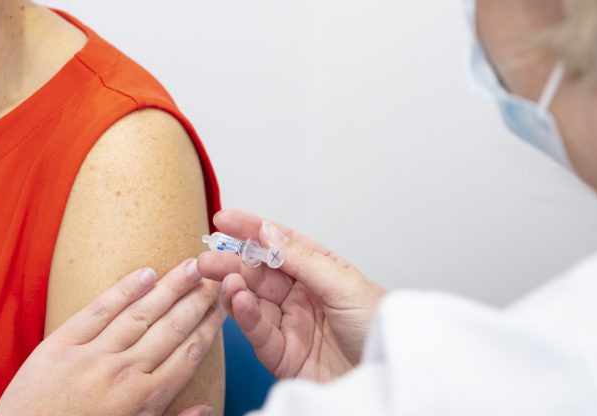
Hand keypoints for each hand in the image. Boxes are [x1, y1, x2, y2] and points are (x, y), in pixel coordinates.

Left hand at [0, 260, 223, 415]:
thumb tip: (207, 408)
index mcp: (144, 401)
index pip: (188, 355)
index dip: (209, 328)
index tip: (225, 306)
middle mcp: (123, 373)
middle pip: (170, 329)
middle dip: (197, 301)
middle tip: (218, 275)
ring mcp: (92, 356)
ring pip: (140, 314)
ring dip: (170, 288)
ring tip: (191, 266)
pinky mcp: (61, 345)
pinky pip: (98, 311)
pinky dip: (123, 290)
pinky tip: (145, 273)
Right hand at [197, 210, 384, 382]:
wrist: (388, 376)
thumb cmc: (380, 328)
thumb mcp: (344, 284)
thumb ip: (301, 258)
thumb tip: (268, 231)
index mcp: (319, 271)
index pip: (279, 244)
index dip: (251, 230)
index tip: (225, 220)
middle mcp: (301, 295)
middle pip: (259, 273)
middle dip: (232, 261)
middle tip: (208, 256)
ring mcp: (290, 323)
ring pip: (252, 300)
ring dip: (233, 286)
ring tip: (220, 276)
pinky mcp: (282, 354)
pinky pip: (257, 331)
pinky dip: (243, 315)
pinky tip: (236, 299)